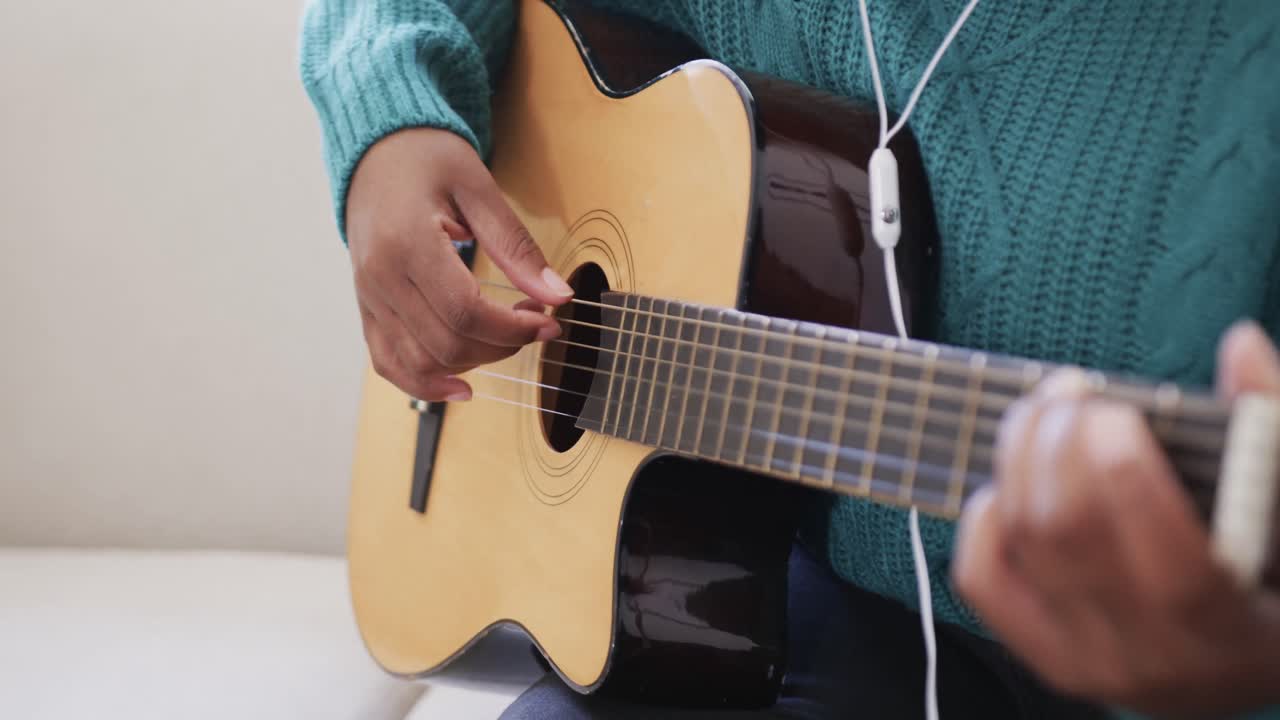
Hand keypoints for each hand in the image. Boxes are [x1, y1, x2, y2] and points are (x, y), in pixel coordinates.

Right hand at [345, 128, 572, 400]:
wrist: (375, 151)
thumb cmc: (427, 160)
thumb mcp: (480, 189)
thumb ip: (516, 246)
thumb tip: (557, 296)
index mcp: (407, 243)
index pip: (464, 312)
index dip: (512, 329)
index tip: (547, 321)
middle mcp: (379, 277)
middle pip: (446, 343)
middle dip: (501, 345)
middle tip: (534, 322)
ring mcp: (368, 297)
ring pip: (419, 362)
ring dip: (472, 365)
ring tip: (505, 341)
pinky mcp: (366, 308)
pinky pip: (388, 362)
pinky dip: (423, 384)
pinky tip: (460, 387)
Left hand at [953, 321, 1279, 717]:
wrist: (1248, 660)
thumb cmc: (1274, 575)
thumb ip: (1270, 429)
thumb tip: (1240, 345)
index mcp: (1230, 626)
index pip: (1169, 564)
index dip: (1124, 474)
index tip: (1115, 409)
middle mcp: (1152, 656)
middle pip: (1071, 532)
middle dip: (1057, 441)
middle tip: (1071, 390)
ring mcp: (1088, 659)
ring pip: (1025, 542)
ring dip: (1019, 458)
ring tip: (1044, 411)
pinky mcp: (1043, 652)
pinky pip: (984, 579)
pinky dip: (985, 518)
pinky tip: (1012, 480)